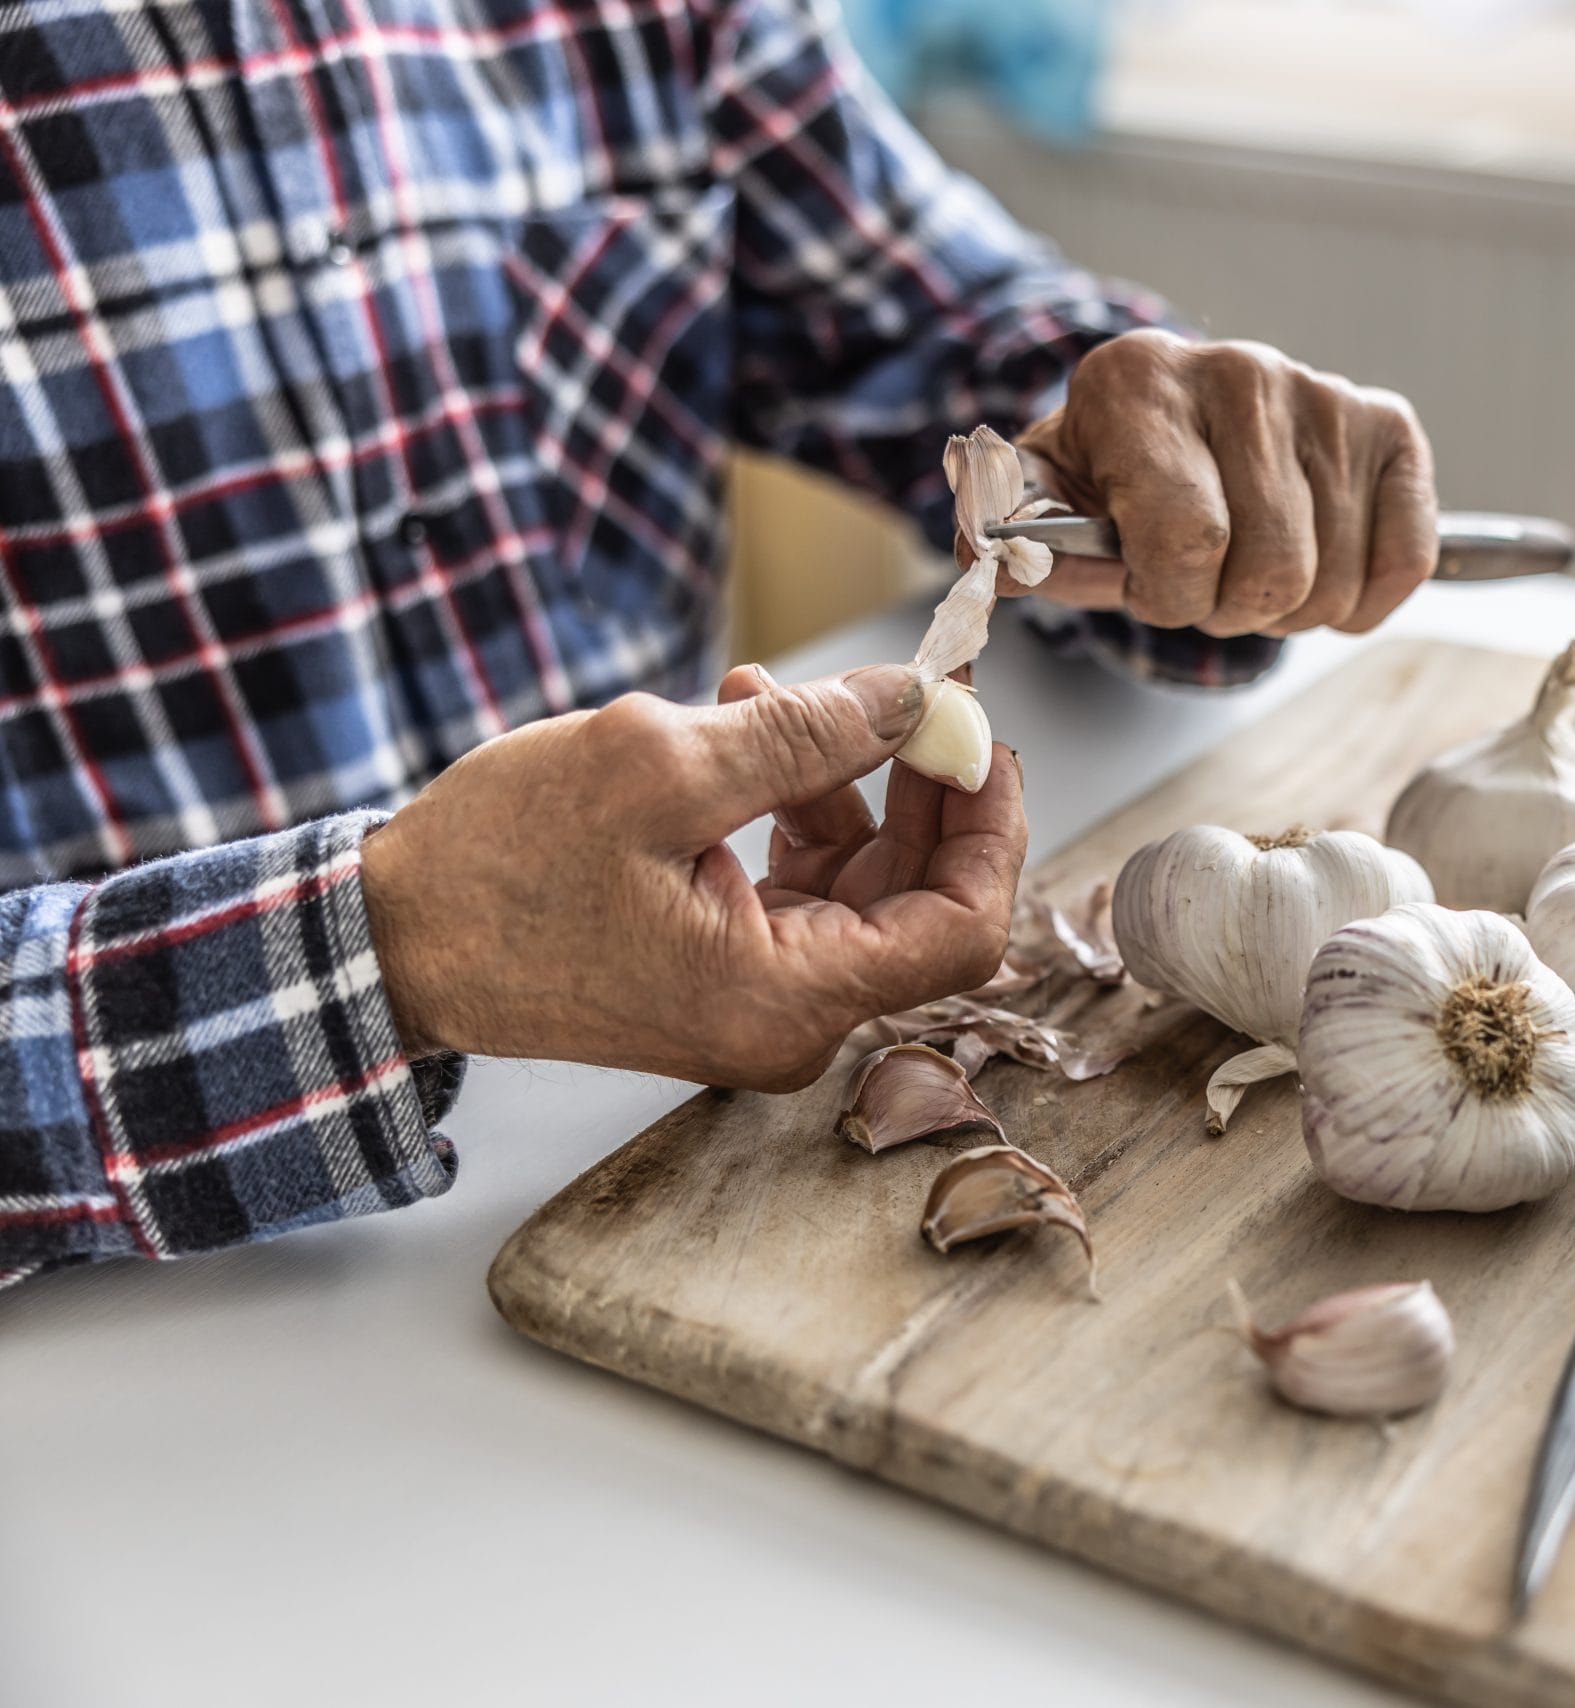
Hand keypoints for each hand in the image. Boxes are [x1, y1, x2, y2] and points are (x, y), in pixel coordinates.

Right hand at [360, 664, 1027, 1091]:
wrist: (387, 939)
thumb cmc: (494, 868)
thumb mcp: (656, 769)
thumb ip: (802, 735)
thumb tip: (910, 699)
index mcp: (785, 999)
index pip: (961, 930)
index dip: (990, 827)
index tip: (976, 734)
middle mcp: (786, 1021)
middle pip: (922, 906)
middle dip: (925, 792)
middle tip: (911, 695)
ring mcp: (756, 1001)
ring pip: (864, 891)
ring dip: (850, 786)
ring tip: (785, 695)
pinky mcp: (721, 971)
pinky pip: (802, 892)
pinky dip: (796, 810)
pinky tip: (749, 730)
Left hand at [1011, 330, 1437, 636]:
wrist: (1175, 413)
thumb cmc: (1110, 472)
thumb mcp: (1048, 497)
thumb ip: (1017, 538)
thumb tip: (998, 565)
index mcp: (1140, 383)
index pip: (1188, 541)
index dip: (1168, 594)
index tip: (1148, 581)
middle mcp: (1240, 370)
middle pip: (1270, 571)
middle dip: (1228, 609)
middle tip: (1203, 583)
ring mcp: (1324, 395)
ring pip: (1330, 581)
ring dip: (1287, 610)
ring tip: (1249, 568)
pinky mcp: (1388, 425)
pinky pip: (1402, 561)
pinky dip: (1359, 601)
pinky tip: (1318, 568)